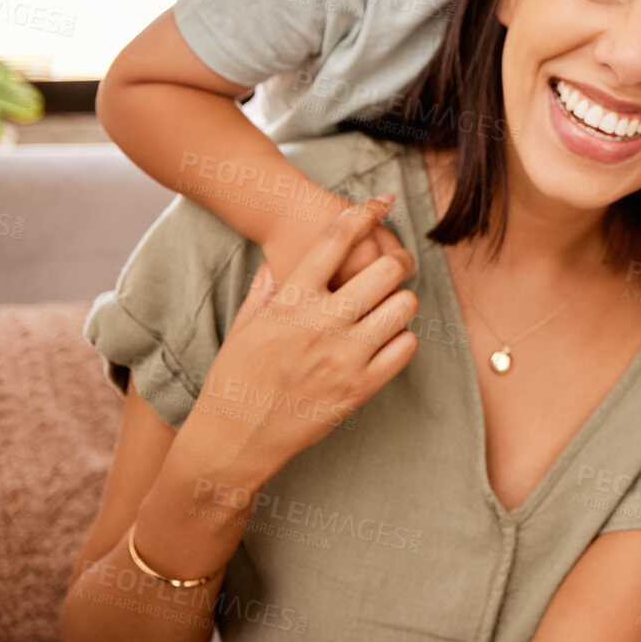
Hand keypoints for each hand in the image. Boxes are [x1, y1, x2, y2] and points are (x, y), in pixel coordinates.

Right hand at [182, 197, 419, 490]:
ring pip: (404, 306)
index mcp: (291, 300)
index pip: (336, 241)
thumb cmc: (235, 378)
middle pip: (385, 269)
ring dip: (400, 301)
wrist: (234, 439)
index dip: (364, 214)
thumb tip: (281, 262)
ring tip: (388, 307)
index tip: (380, 202)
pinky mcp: (361, 388)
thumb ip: (268, 288)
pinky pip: (405, 348)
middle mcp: (322, 323)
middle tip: (395, 264)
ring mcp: (346, 356)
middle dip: (397, 260)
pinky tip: (386, 340)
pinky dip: (401, 339)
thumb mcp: (246, 324)